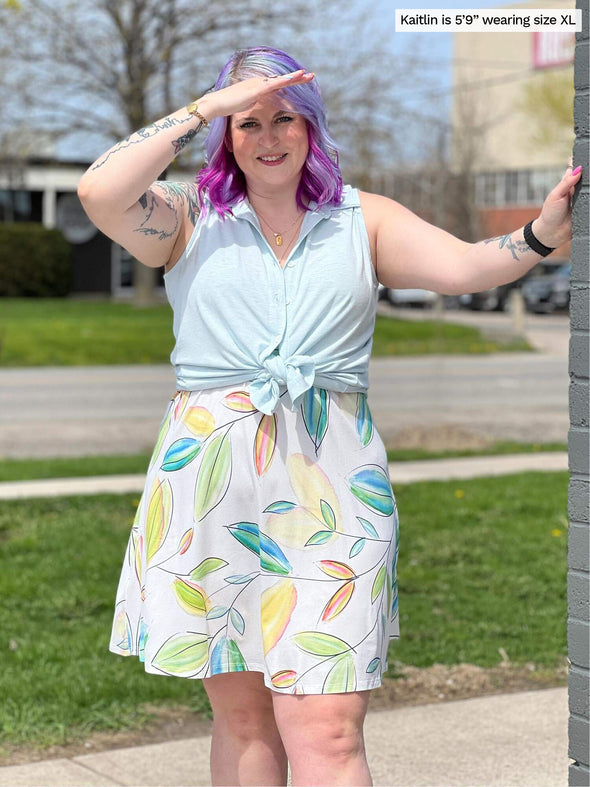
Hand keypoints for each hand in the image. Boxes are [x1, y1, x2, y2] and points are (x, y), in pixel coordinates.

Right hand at [197, 70, 314, 121]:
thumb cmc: (227, 106)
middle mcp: (260, 82)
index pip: (278, 83)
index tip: (302, 81)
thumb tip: (257, 103)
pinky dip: (285, 81)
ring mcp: (258, 84)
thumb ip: (253, 101)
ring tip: (308, 75)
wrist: (216, 103)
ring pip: (281, 80)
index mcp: (258, 86)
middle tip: (311, 76)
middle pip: (282, 79)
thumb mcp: (245, 104)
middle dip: (297, 78)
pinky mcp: (256, 89)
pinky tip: (295, 78)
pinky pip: (274, 84)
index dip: (291, 82)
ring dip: (295, 77)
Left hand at [532, 157, 582, 247]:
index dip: (584, 162)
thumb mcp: (555, 195)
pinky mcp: (589, 209)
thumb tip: (578, 169)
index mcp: (570, 183)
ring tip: (589, 190)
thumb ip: (566, 182)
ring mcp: (586, 199)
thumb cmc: (550, 214)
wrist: (552, 234)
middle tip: (589, 178)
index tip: (589, 157)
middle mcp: (579, 190)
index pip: (579, 168)